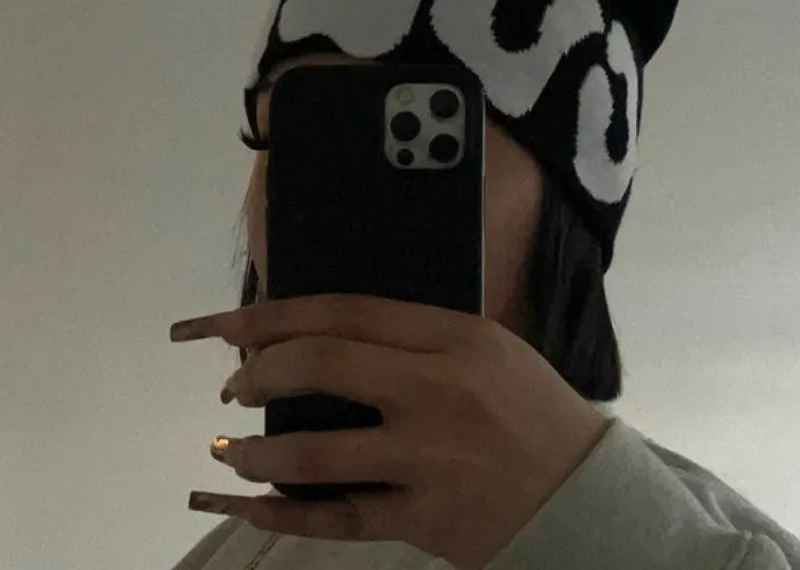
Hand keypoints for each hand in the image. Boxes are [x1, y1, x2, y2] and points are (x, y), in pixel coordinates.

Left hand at [170, 295, 610, 569]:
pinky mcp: (427, 521)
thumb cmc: (531, 408)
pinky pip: (339, 520)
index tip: (231, 326)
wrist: (587, 493)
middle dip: (260, 371)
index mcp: (455, 337)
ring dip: (256, 451)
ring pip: (316, 452)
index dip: (277, 314)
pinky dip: (284, 514)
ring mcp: (430, 460)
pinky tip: (249, 505)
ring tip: (227, 450)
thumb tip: (326, 334)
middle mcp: (437, 390)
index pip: (346, 311)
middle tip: (234, 386)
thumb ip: (414, 337)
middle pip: (323, 364)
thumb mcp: (485, 348)